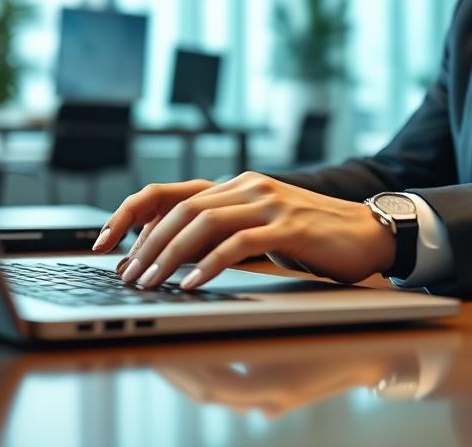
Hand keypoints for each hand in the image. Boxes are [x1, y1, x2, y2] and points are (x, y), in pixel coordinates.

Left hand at [91, 172, 395, 289]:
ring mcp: (269, 202)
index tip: (103, 241)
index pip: (169, 191)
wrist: (369, 232)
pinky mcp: (289, 225)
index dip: (130, 213)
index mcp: (235, 186)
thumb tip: (170, 253)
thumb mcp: (259, 230)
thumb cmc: (313, 237)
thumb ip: (221, 233)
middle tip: (125, 276)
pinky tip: (193, 284)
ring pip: (203, 222)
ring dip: (169, 255)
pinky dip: (210, 263)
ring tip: (150, 283)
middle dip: (144, 244)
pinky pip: (238, 243)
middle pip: (180, 207)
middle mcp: (247, 187)